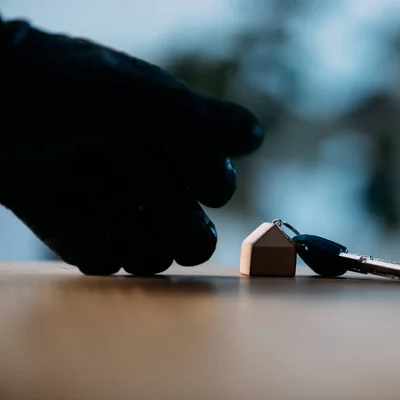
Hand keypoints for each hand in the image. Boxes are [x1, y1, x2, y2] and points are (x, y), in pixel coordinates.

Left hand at [0, 17, 263, 275]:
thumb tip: (255, 135)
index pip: (219, 183)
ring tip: (121, 221)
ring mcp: (116, 209)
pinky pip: (108, 261)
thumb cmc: (56, 87)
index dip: (213, 185)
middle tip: (163, 212)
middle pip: (195, 234)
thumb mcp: (128, 97)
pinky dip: (104, 254)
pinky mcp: (79, 233)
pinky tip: (87, 230)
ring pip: (157, 255)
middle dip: (187, 232)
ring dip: (147, 248)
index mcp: (171, 143)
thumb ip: (192, 117)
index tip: (195, 176)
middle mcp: (150, 179)